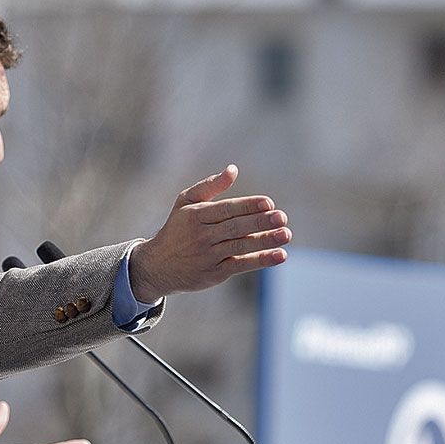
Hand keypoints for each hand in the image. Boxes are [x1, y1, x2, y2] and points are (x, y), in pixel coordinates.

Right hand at [129, 164, 290, 302]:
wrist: (158, 265)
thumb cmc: (178, 228)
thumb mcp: (186, 202)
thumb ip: (210, 186)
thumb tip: (233, 169)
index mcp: (196, 215)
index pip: (226, 209)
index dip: (248, 206)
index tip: (269, 203)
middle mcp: (202, 236)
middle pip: (235, 228)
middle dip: (260, 222)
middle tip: (282, 217)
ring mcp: (208, 256)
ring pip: (240, 247)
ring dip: (265, 241)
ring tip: (286, 234)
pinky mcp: (215, 274)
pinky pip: (241, 265)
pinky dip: (261, 260)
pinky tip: (280, 255)